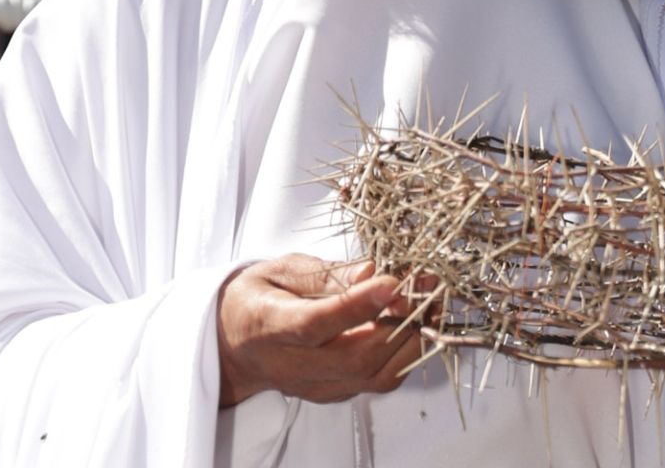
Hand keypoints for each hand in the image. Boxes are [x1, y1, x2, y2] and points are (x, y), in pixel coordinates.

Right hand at [215, 255, 429, 406]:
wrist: (235, 343)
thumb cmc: (260, 298)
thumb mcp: (282, 269)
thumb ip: (326, 273)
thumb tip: (370, 273)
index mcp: (269, 325)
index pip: (314, 324)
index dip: (356, 306)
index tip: (391, 284)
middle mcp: (291, 365)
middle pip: (354, 358)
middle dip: (399, 322)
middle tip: (423, 287)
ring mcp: (314, 386)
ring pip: (375, 376)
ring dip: (412, 339)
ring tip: (429, 301)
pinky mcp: (333, 393)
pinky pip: (380, 381)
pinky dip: (406, 353)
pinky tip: (416, 323)